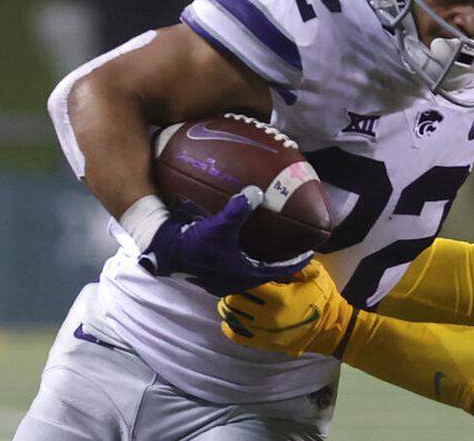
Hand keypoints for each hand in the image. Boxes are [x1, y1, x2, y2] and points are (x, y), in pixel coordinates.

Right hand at [139, 186, 310, 295]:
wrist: (164, 252)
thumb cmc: (194, 243)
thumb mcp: (219, 225)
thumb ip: (238, 210)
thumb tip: (256, 192)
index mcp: (243, 274)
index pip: (278, 271)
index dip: (294, 263)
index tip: (309, 254)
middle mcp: (235, 282)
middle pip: (265, 273)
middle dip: (280, 263)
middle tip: (292, 249)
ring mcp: (222, 281)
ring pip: (250, 272)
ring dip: (262, 262)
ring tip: (272, 248)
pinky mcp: (211, 276)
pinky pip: (237, 269)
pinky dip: (246, 260)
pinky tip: (244, 247)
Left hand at [219, 260, 355, 356]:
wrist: (331, 329)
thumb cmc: (323, 298)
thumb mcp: (316, 274)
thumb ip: (297, 264)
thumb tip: (279, 254)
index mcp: (280, 298)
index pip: (248, 285)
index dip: (244, 276)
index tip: (245, 270)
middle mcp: (268, 317)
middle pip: (234, 301)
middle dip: (233, 291)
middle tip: (237, 284)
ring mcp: (265, 333)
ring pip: (233, 318)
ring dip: (229, 307)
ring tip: (233, 299)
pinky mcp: (264, 344)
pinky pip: (237, 336)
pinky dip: (230, 327)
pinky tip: (232, 318)